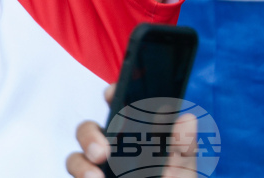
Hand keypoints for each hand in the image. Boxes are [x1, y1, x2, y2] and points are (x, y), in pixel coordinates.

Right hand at [66, 84, 198, 177]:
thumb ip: (184, 148)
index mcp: (137, 137)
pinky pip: (76, 176)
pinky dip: (81, 176)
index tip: (112, 93)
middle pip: (90, 129)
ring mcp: (99, 169)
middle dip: (90, 134)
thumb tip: (187, 118)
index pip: (119, 107)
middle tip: (102, 152)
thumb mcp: (182, 172)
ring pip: (76, 157)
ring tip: (95, 177)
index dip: (113, 93)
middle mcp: (114, 150)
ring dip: (81, 163)